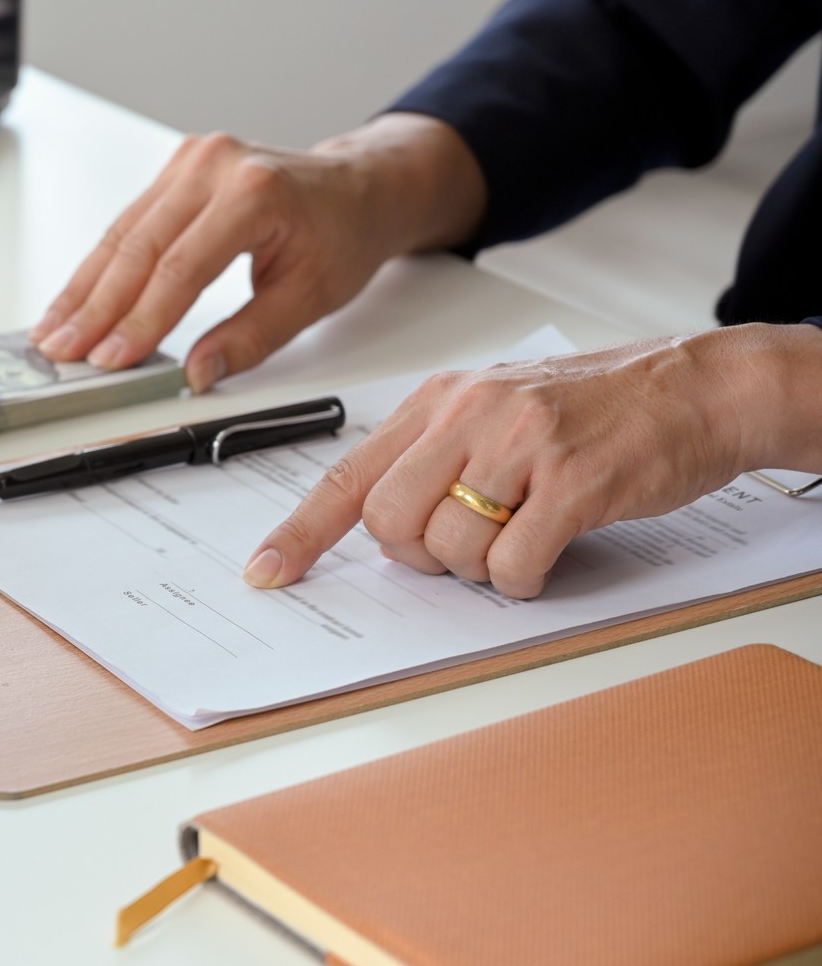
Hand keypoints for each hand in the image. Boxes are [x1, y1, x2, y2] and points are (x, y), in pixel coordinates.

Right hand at [31, 116, 486, 391]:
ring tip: (53, 331)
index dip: (140, 319)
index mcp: (254, 192)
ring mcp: (192, 161)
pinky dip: (101, 264)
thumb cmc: (343, 234)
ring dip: (85, 288)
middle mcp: (215, 165)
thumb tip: (197, 373)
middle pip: (139, 247)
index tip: (110, 359)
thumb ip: (251, 338)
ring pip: (123, 233)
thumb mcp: (311, 297)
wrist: (359, 187)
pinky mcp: (177, 169)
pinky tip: (76, 297)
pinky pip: (130, 221)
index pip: (181, 267)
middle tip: (63, 351)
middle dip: (95, 308)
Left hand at [242, 329, 788, 598]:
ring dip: (477, 568)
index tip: (267, 571)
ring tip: (519, 537)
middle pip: (388, 520)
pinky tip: (548, 555)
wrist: (698, 386)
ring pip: (448, 546)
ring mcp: (520, 444)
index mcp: (439, 400)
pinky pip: (512, 563)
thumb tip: (390, 526)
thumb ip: (437, 454)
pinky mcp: (572, 480)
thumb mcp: (499, 410)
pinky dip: (523, 579)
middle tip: (464, 545)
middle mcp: (469, 415)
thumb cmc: (599, 407)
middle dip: (418, 555)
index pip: (347, 474)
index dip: (302, 532)